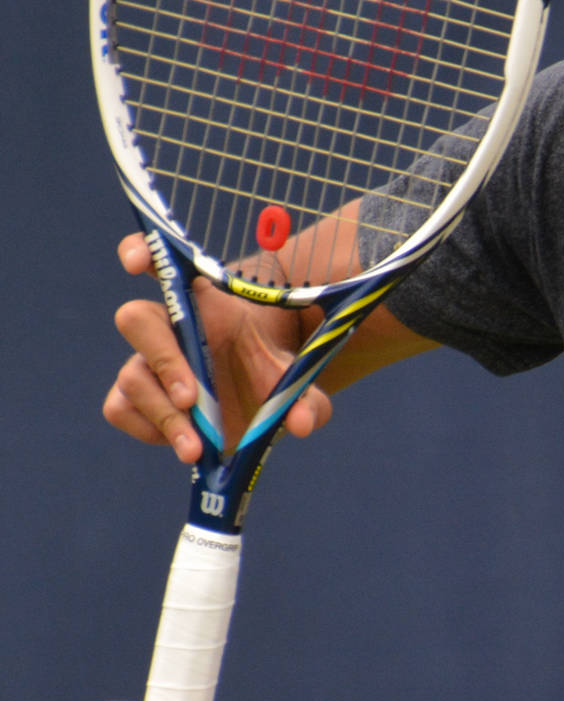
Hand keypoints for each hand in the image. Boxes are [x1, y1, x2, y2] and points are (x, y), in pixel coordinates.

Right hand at [102, 233, 333, 461]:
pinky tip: (186, 445)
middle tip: (193, 400)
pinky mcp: (135, 397)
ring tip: (198, 447)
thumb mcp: (296, 382)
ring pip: (131, 376)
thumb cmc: (271, 372)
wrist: (257, 399)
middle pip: (136, 320)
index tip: (134, 263)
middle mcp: (168, 325)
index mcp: (204, 302)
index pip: (162, 262)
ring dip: (163, 415)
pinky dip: (150, 429)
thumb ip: (307, 400)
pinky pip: (120, 408)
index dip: (142, 252)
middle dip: (165, 361)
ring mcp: (146, 362)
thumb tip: (302, 424)